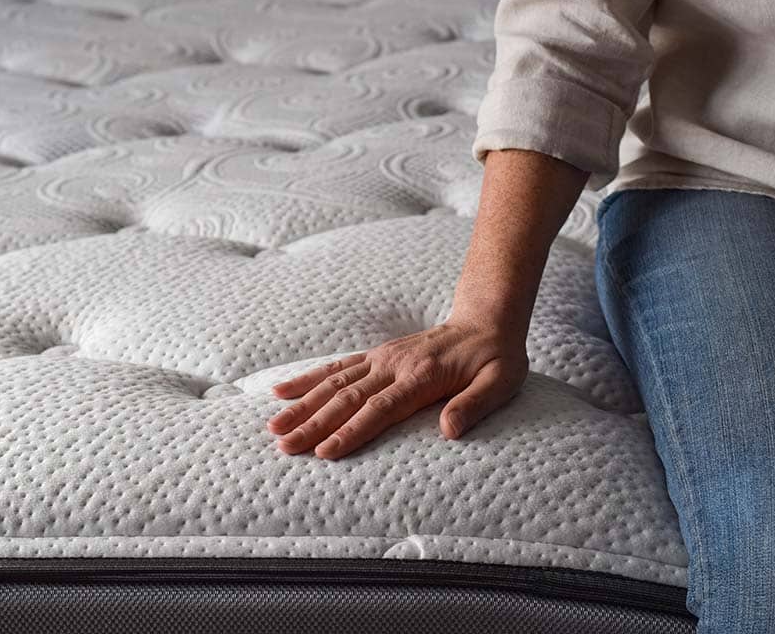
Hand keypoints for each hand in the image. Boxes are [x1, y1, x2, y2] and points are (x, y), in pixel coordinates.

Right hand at [266, 318, 528, 459]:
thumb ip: (474, 405)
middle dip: (314, 423)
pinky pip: (336, 367)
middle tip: (284, 445)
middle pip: (347, 398)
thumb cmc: (495, 358)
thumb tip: (449, 431)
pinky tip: (282, 391)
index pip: (380, 409)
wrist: (486, 322)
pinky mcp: (376, 355)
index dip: (351, 431)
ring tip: (274, 425)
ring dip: (302, 404)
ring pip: (334, 382)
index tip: (325, 452)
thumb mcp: (500, 382)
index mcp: (422, 377)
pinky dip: (308, 378)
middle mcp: (394, 365)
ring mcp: (381, 358)